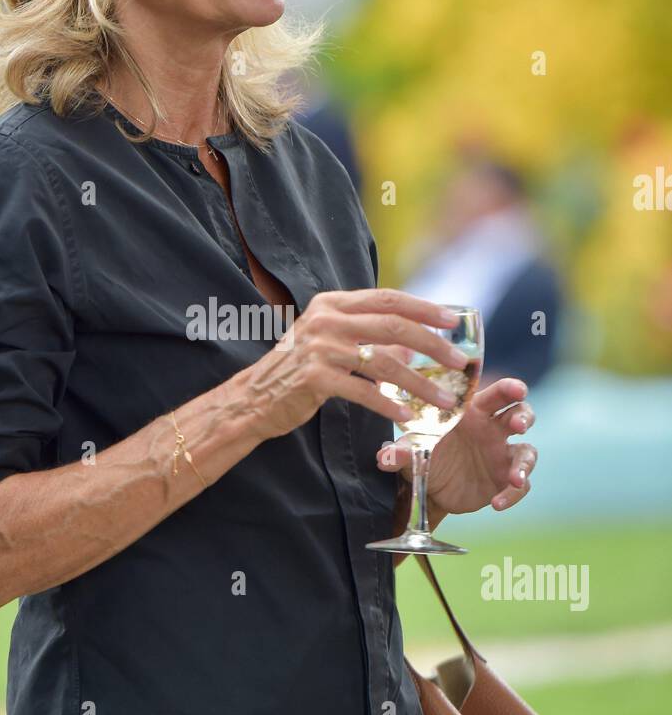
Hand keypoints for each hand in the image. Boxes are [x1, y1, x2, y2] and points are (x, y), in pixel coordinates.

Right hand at [249, 288, 468, 439]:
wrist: (255, 397)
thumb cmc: (298, 370)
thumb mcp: (329, 339)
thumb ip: (364, 332)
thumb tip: (415, 340)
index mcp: (332, 304)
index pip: (388, 299)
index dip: (424, 308)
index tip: (452, 321)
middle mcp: (326, 320)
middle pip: (393, 327)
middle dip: (433, 345)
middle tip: (459, 361)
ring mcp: (320, 348)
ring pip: (385, 362)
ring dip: (420, 383)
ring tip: (444, 400)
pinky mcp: (315, 378)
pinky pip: (365, 392)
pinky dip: (389, 405)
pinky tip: (407, 416)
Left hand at [375, 377, 537, 515]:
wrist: (428, 489)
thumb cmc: (423, 456)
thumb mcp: (410, 453)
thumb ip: (400, 453)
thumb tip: (384, 457)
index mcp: (472, 412)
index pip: (495, 394)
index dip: (509, 388)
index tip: (517, 390)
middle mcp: (492, 429)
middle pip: (520, 413)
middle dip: (524, 415)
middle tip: (519, 424)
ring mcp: (502, 454)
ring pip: (527, 452)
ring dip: (525, 464)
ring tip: (515, 477)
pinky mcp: (504, 479)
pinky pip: (519, 486)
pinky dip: (513, 494)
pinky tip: (497, 504)